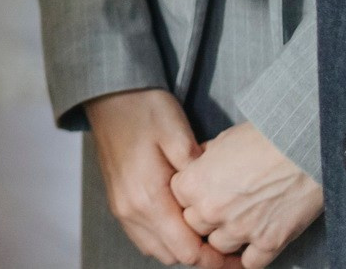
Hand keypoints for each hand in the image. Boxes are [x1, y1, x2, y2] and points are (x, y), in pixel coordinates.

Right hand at [84, 89, 232, 267]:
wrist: (108, 94)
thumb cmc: (144, 109)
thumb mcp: (179, 135)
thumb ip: (199, 174)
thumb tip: (218, 200)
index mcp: (148, 197)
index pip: (187, 251)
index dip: (215, 259)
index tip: (237, 255)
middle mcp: (131, 210)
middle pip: (173, 256)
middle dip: (201, 254)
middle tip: (226, 239)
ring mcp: (121, 208)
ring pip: (157, 250)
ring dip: (181, 246)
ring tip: (204, 230)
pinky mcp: (118, 202)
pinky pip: (143, 236)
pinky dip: (164, 237)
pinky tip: (179, 219)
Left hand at [170, 122, 322, 266]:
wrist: (304, 149)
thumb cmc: (264, 138)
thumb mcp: (222, 141)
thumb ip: (203, 161)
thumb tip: (199, 169)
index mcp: (194, 184)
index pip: (177, 200)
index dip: (190, 197)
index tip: (199, 195)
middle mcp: (212, 210)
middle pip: (195, 227)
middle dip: (205, 220)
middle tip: (219, 211)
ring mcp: (240, 229)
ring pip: (219, 248)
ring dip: (226, 238)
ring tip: (237, 227)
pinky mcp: (268, 242)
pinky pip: (250, 263)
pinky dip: (250, 258)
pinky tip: (253, 247)